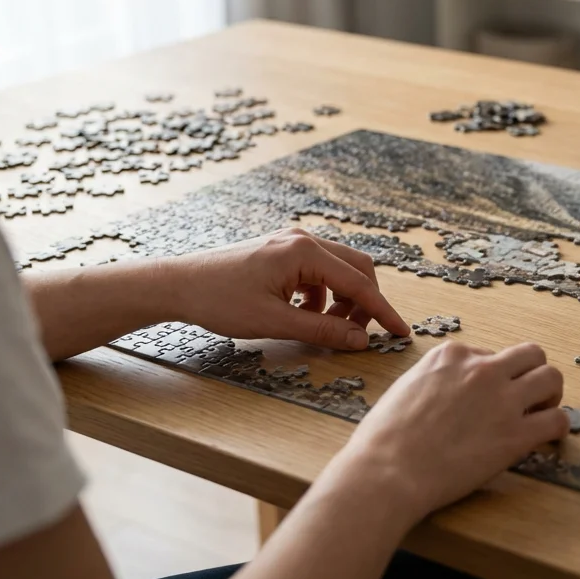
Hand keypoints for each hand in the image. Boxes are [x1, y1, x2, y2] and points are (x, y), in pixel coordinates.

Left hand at [165, 227, 408, 349]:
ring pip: (339, 270)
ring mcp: (292, 242)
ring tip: (326, 326)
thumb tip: (361, 340)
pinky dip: (322, 295)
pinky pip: (318, 272)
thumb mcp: (275, 322)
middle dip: (364, 303)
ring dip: (343, 300)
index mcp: (304, 251)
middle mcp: (303, 239)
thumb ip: (323, 330)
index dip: (382, 311)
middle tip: (357, 334)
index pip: (359, 283)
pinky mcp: (282, 251)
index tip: (401, 332)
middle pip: (357, 268)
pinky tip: (304, 314)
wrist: (179, 284)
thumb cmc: (219, 300)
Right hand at [322, 341, 569, 523]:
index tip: (486, 397)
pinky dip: (557, 428)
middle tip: (526, 397)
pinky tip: (546, 439)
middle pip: (530, 355)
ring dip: (551, 395)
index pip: (489, 354)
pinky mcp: (516, 435)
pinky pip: (557, 420)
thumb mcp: (407, 387)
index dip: (491, 377)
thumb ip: (436, 380)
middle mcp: (482, 369)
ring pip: (552, 378)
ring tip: (541, 413)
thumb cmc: (385, 438)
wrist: (388, 470)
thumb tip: (451, 392)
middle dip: (531, 373)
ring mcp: (502, 400)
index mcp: (452, 355)